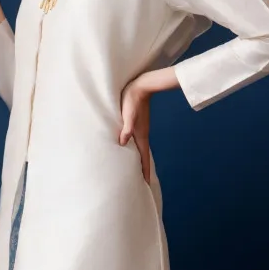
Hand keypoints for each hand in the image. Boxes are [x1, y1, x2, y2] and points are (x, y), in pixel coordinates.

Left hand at [119, 68, 179, 183]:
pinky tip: (129, 150)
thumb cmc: (132, 100)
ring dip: (139, 159)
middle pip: (143, 156)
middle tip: (141, 182)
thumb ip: (126, 128)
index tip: (146, 183)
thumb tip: (122, 143)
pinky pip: (136, 141)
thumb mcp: (128, 114)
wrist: (141, 86)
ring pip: (139, 149)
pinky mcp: (137, 124)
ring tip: (136, 170)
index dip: (145, 170)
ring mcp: (140, 129)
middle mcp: (141, 134)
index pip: (144, 157)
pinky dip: (135, 149)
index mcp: (140, 134)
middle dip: (143, 169)